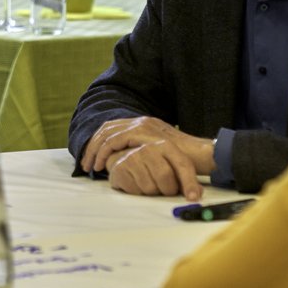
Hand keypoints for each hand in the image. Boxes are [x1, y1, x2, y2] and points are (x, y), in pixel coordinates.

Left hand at [80, 116, 211, 199]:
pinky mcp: (143, 132)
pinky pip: (115, 140)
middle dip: (93, 146)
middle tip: (86, 163)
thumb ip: (145, 152)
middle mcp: (142, 120)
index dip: (99, 142)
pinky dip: (104, 152)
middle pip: (107, 128)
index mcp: (144, 123)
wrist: (201, 154)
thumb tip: (130, 160)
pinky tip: (102, 165)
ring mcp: (142, 125)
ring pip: (108, 133)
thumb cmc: (184, 160)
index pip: (114, 128)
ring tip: (91, 166)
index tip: (92, 158)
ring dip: (95, 150)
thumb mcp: (160, 154)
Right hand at [106, 140, 207, 199]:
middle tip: (165, 190)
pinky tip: (137, 183)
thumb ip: (186, 180)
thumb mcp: (172, 167)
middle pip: (165, 176)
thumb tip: (196, 194)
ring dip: (152, 192)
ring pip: (149, 187)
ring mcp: (133, 156)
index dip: (189, 183)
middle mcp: (149, 148)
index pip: (183, 164)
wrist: (124, 157)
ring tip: (149, 184)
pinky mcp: (120, 167)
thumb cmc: (152, 164)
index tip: (192, 198)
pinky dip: (138, 192)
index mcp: (166, 146)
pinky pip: (135, 190)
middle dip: (167, 189)